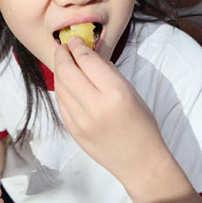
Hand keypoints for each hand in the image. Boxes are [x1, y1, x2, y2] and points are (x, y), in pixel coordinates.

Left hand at [53, 36, 168, 184]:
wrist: (141, 162)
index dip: (77, 46)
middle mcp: (96, 106)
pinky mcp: (73, 131)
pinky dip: (61, 89)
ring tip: (64, 62)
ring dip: (59, 70)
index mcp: (115, 93)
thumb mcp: (131, 91)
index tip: (75, 40)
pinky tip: (65, 82)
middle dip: (62, 54)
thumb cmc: (141, 124)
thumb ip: (108, 72)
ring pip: (60, 86)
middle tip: (64, 47)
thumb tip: (87, 54)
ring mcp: (81, 121)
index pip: (87, 61)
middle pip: (67, 71)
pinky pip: (60, 103)